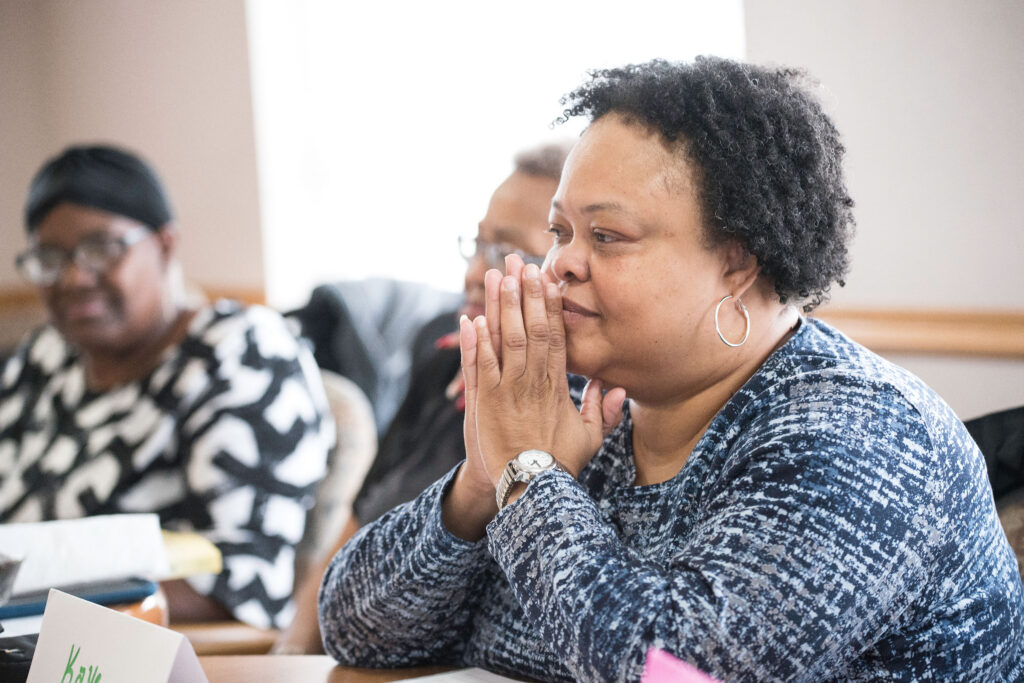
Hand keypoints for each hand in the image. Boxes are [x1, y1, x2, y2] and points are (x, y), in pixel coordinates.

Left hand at [469, 256, 624, 483]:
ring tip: (496, 277)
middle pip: (529, 329)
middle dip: (524, 294)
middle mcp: (533, 382)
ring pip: (504, 340)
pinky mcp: (485, 402)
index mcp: (557, 385)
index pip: (555, 337)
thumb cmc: (559, 463)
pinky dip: (474, 341)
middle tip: (520, 264)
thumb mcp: (590, 438)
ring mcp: (507, 390)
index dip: (549, 306)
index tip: (547, 280)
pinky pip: (479, 366)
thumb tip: (615, 386)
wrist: (530, 489)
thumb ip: (602, 410)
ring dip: (500, 307)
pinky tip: (471, 318)